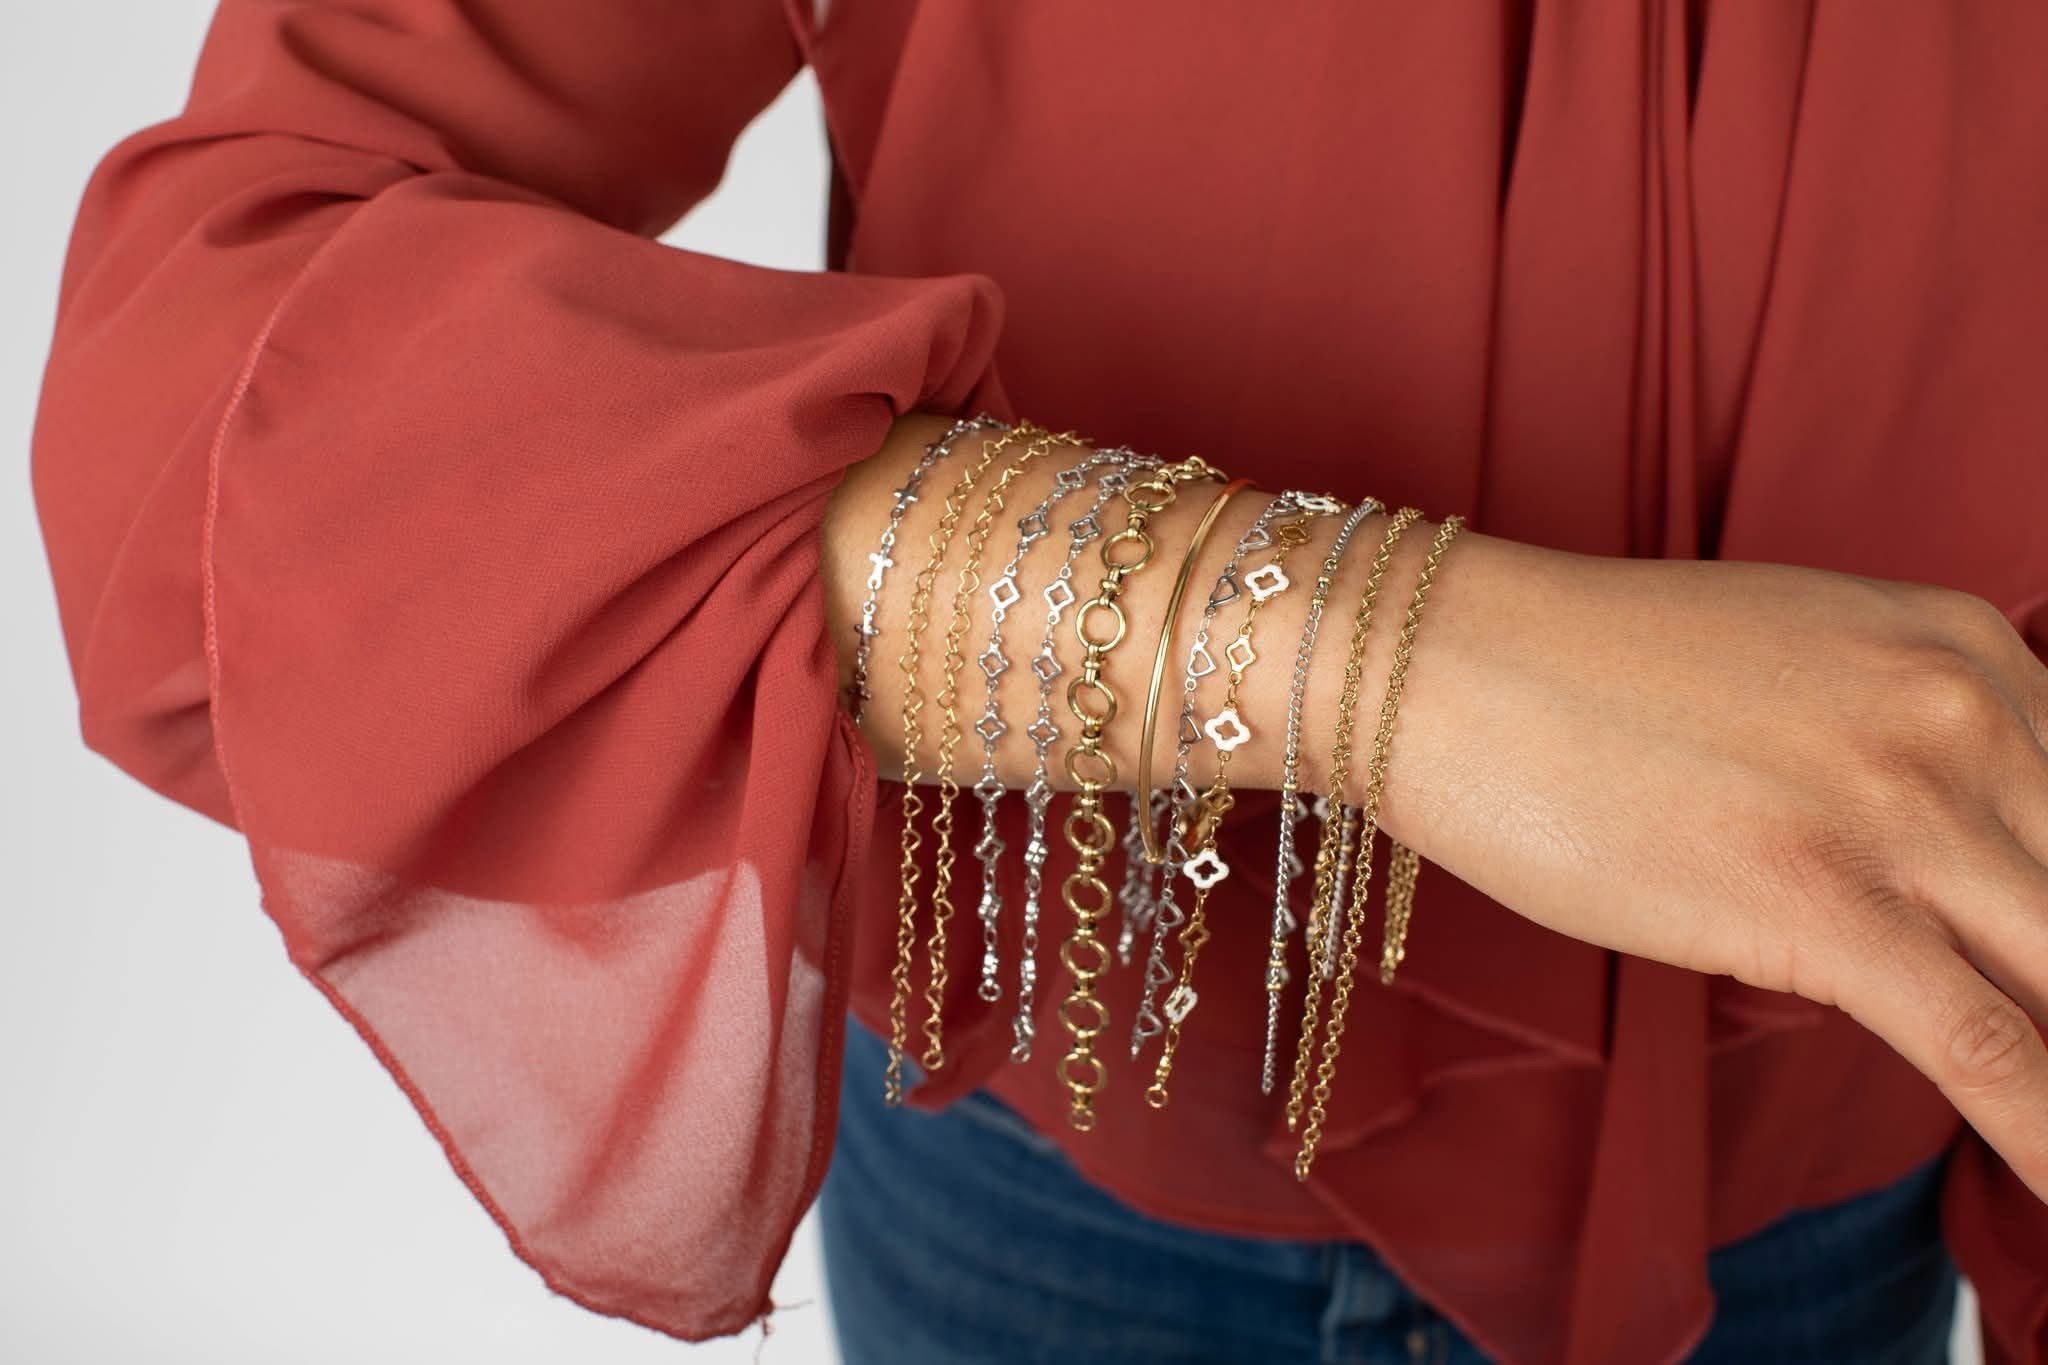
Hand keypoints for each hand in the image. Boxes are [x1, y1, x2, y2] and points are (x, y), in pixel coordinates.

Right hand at [1379, 535, 2047, 1198]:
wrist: (1445, 661)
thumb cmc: (1583, 674)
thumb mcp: (1794, 671)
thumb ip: (1896, 752)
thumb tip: (1941, 883)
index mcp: (1967, 647)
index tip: (2038, 961)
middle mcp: (1966, 715)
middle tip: (2034, 1019)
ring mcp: (1899, 807)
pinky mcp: (1821, 900)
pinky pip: (1988, 1048)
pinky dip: (2045, 1136)